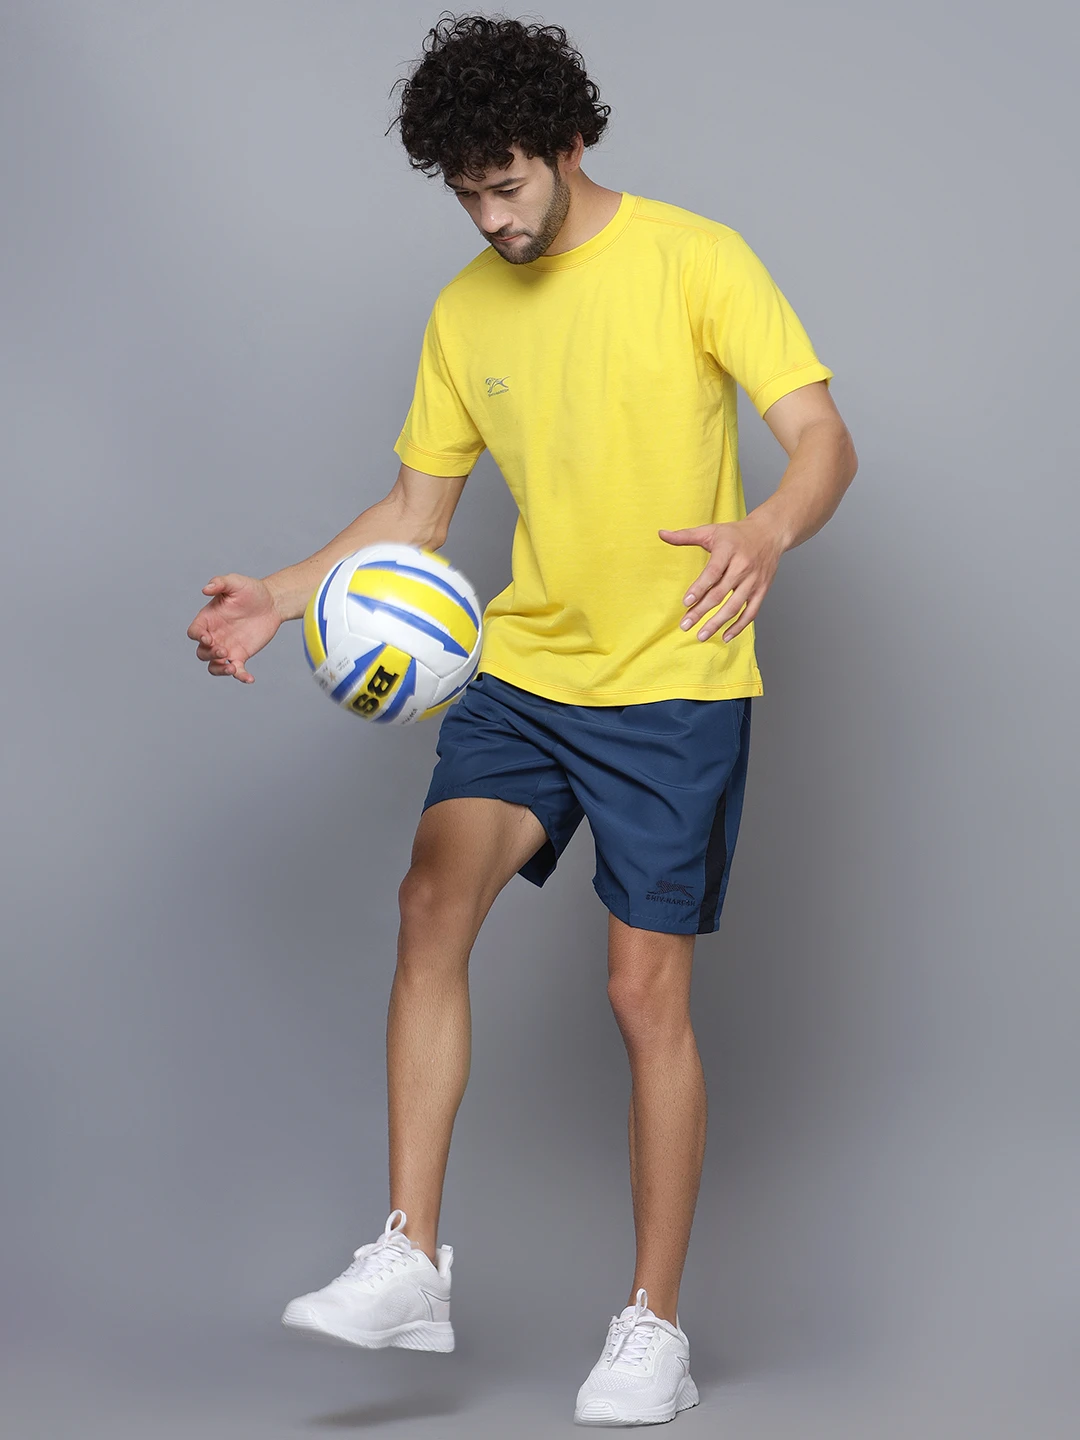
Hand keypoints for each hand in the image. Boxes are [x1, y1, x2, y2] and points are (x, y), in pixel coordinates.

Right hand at [186, 573, 282, 681]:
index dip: (198, 637)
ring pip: (214, 665)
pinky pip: (237, 670)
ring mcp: (227, 647)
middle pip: (202, 652)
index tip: (209, 638)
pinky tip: (250, 679)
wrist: (272, 602)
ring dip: (219, 670)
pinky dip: (241, 677)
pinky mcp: (241, 655)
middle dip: (209, 654)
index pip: (194, 632)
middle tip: (224, 651)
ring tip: (232, 669)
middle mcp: (215, 635)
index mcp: (208, 619)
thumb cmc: (251, 590)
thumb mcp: (235, 582)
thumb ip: (219, 583)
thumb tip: (205, 589)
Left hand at [658, 516, 784, 642]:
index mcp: (728, 550)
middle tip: (685, 625)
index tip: (685, 603)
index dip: (699, 588)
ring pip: (735, 606)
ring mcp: (754, 580)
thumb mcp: (710, 530)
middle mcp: (743, 566)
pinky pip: (751, 612)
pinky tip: (725, 636)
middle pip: (720, 593)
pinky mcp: (762, 590)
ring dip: (717, 623)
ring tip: (701, 635)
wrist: (769, 533)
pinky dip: (739, 626)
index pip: (713, 572)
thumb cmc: (736, 534)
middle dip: (701, 611)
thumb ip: (685, 535)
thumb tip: (661, 534)